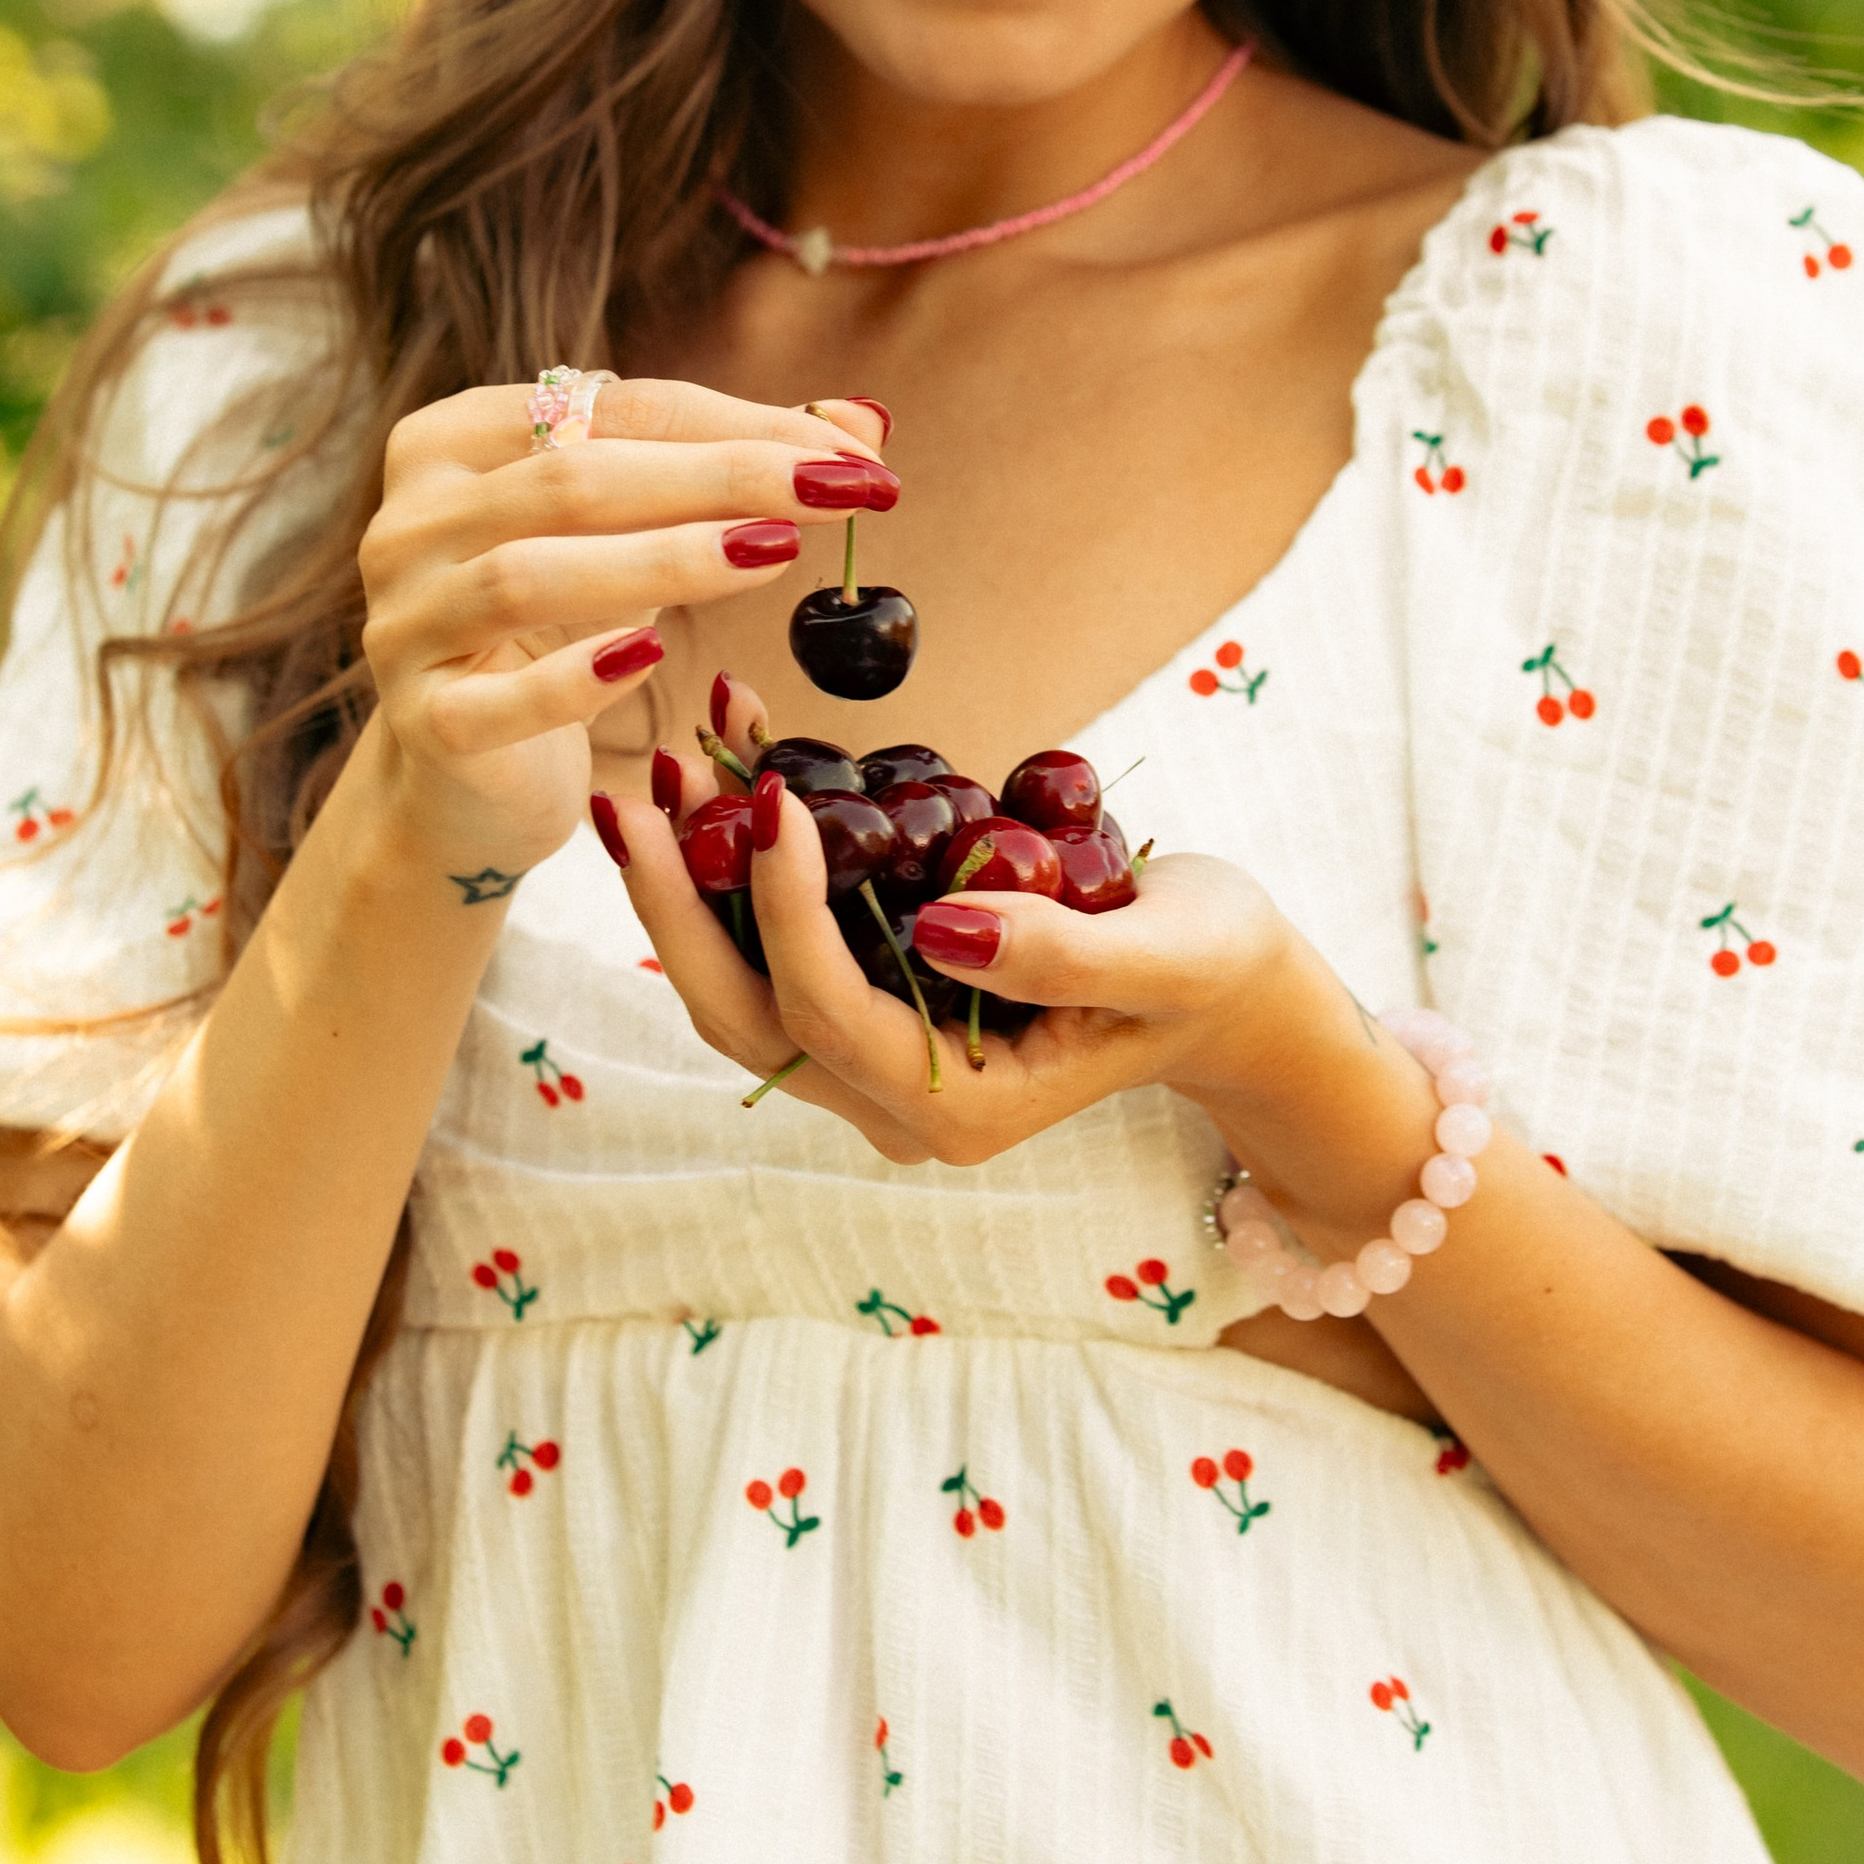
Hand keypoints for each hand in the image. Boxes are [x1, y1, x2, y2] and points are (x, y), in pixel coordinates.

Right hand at [353, 385, 888, 887]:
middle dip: (720, 479)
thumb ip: (728, 471)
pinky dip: (577, 678)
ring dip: (663, 560)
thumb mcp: (634, 536)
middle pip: (573, 480)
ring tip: (774, 554)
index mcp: (450, 443)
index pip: (610, 409)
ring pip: (529, 575)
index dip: (737, 425)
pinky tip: (652, 656)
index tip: (853, 453)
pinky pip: (499, 701)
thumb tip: (863, 423)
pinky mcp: (423, 723)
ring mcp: (403, 624)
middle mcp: (407, 522)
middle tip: (837, 490)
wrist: (471, 776)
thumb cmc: (561, 630)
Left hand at [614, 684, 1421, 1178]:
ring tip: (666, 762)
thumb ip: (1061, 952)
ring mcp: (875, 1055)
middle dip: (678, 906)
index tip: (770, 799)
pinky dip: (746, 856)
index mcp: (960, 1109)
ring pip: (739, 982)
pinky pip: (780, 937)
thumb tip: (941, 926)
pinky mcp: (870, 998)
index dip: (783, 913)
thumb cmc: (1213, 967)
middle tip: (636, 793)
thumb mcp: (1168, 955)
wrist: (1227, 986)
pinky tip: (734, 755)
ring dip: (690, 878)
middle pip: (744, 1014)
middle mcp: (896, 1100)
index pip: (830, 1016)